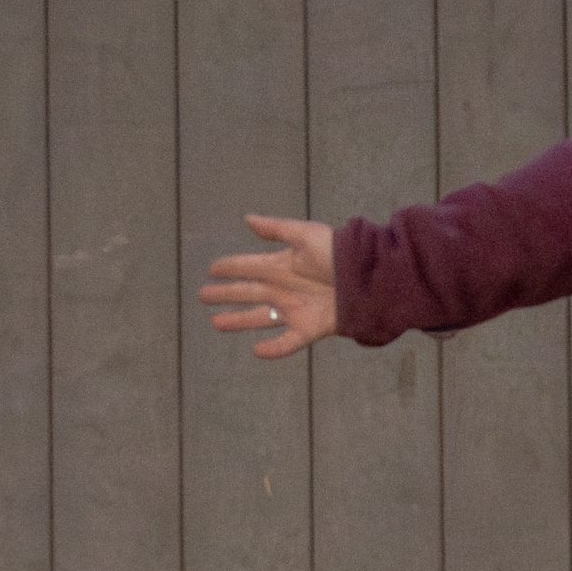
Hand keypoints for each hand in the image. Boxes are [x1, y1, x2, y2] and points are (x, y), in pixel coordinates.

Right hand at [200, 215, 337, 358]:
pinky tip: (256, 351)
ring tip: (216, 323)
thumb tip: (247, 219)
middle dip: (225, 295)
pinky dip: (273, 350)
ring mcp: (295, 310)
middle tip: (203, 296)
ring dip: (238, 321)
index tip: (212, 269)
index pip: (248, 267)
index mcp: (281, 265)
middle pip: (247, 293)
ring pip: (259, 318)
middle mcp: (284, 289)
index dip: (230, 267)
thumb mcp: (306, 236)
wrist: (368, 278)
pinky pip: (286, 343)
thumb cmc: (339, 253)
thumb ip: (276, 229)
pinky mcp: (308, 329)